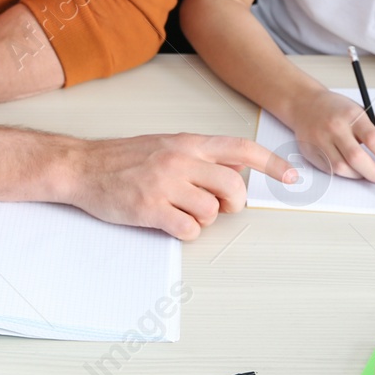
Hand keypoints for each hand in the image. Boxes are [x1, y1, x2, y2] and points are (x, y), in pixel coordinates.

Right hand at [60, 134, 297, 240]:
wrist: (82, 167)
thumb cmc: (123, 158)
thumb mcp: (166, 145)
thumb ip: (200, 155)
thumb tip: (236, 168)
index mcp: (187, 143)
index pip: (241, 149)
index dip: (271, 164)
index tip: (292, 176)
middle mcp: (180, 160)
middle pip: (233, 187)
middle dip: (233, 204)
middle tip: (217, 206)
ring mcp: (165, 184)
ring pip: (211, 212)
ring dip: (202, 219)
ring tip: (179, 211)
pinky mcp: (150, 209)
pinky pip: (188, 230)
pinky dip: (184, 232)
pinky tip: (167, 222)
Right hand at [283, 85, 374, 181]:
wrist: (305, 105)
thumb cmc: (336, 110)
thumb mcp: (362, 112)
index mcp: (351, 115)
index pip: (373, 138)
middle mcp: (334, 128)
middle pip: (356, 157)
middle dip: (374, 173)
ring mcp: (320, 141)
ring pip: (342, 168)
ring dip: (359, 175)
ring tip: (367, 172)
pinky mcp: (311, 152)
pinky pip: (331, 170)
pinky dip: (345, 173)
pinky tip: (351, 169)